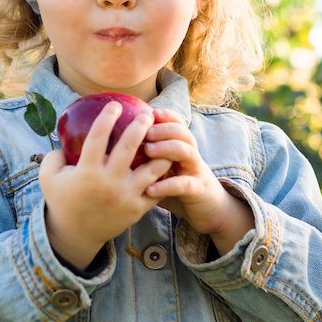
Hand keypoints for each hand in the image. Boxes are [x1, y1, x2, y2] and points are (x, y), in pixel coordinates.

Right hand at [39, 101, 171, 269]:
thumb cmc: (61, 200)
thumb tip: (65, 138)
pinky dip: (163, 175)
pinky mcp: (137, 209)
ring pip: (151, 169)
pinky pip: (156, 189)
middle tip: (146, 114)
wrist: (76, 235)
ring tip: (164, 138)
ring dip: (160, 151)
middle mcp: (108, 182)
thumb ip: (53, 156)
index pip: (98, 137)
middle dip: (140, 126)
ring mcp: (125, 196)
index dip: (107, 117)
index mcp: (86, 172)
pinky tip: (165, 162)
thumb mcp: (47, 177)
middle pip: (129, 147)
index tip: (115, 105)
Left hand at [143, 109, 254, 254]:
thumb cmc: (177, 188)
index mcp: (182, 147)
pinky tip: (150, 188)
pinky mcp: (197, 190)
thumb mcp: (162, 170)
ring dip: (168, 148)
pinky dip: (166, 185)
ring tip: (148, 151)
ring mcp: (196, 171)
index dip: (166, 115)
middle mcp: (191, 155)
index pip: (177, 124)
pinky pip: (183, 185)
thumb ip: (145, 159)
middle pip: (182, 133)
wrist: (209, 210)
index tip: (149, 111)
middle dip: (164, 129)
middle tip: (145, 132)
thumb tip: (113, 150)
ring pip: (187, 152)